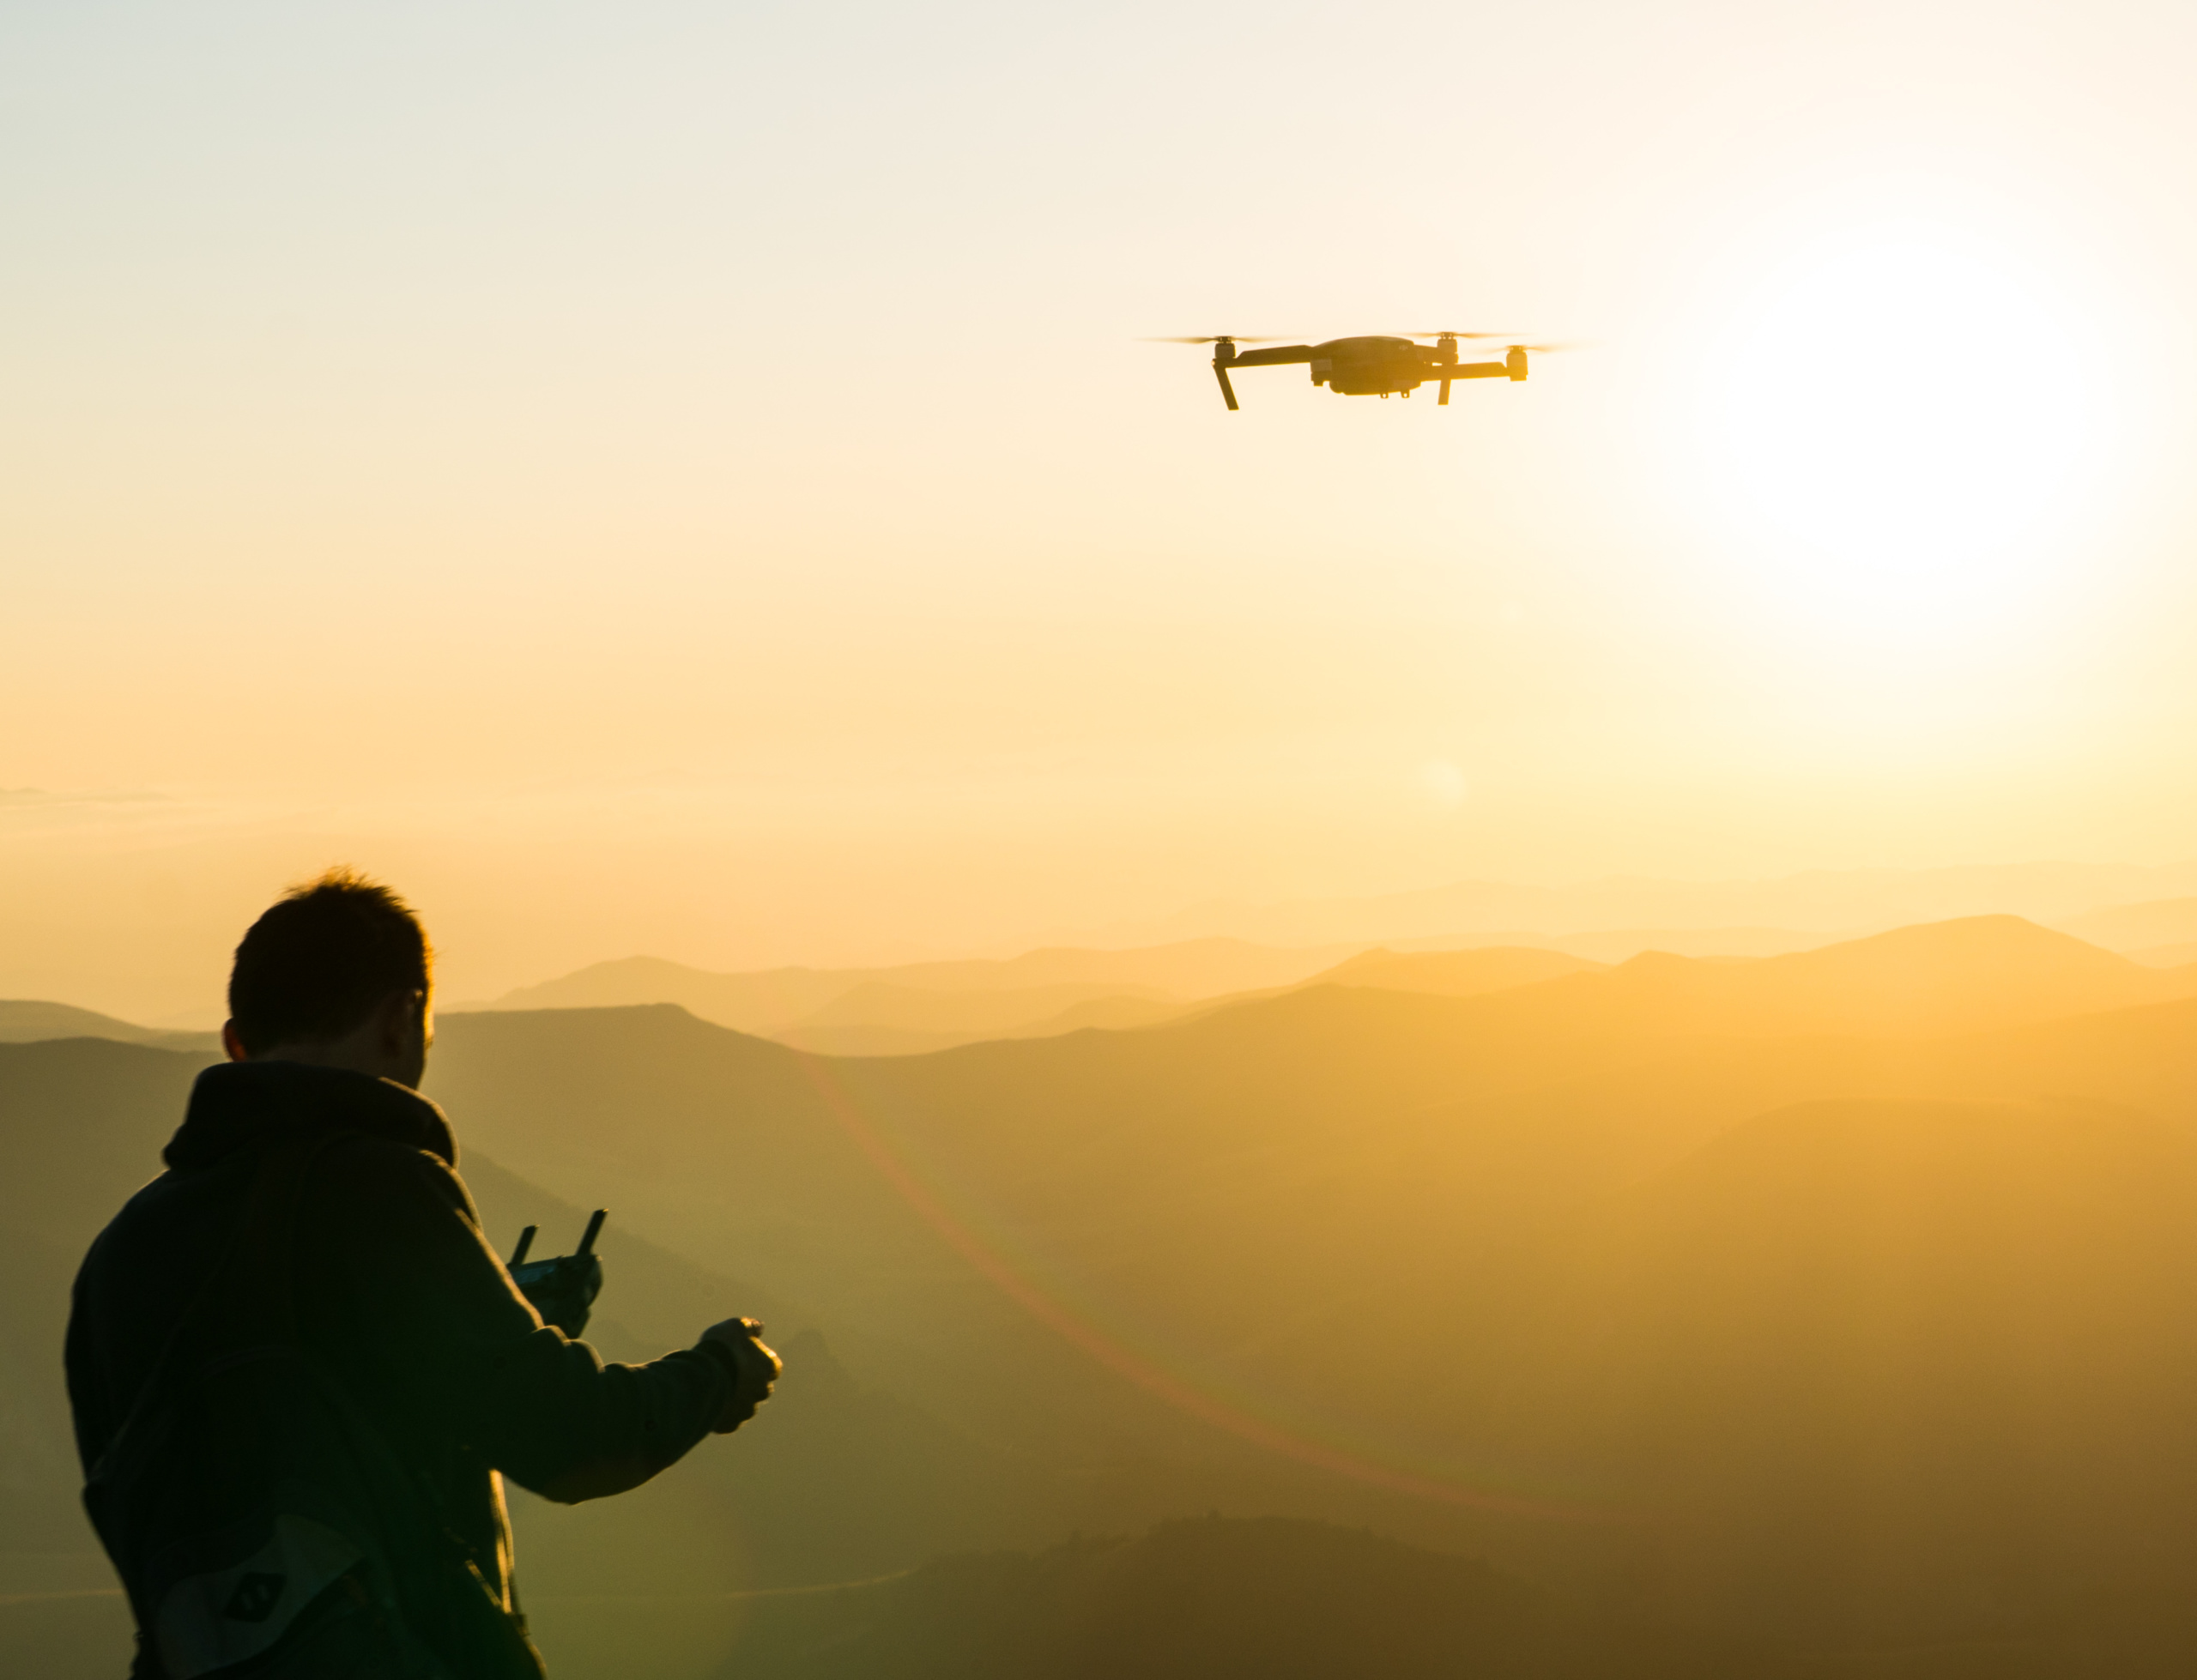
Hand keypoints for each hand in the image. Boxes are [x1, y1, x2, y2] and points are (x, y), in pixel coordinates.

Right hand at [701, 1317, 782, 1432]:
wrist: (703, 1376)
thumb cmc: (722, 1348)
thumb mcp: (736, 1327)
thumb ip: (750, 1327)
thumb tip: (759, 1327)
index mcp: (769, 1367)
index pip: (771, 1368)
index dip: (757, 1363)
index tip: (743, 1360)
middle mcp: (762, 1390)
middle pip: (759, 1388)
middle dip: (747, 1384)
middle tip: (728, 1375)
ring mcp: (747, 1409)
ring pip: (744, 1407)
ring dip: (734, 1400)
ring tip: (716, 1390)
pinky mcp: (732, 1423)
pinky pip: (729, 1421)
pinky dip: (722, 1415)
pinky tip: (710, 1404)